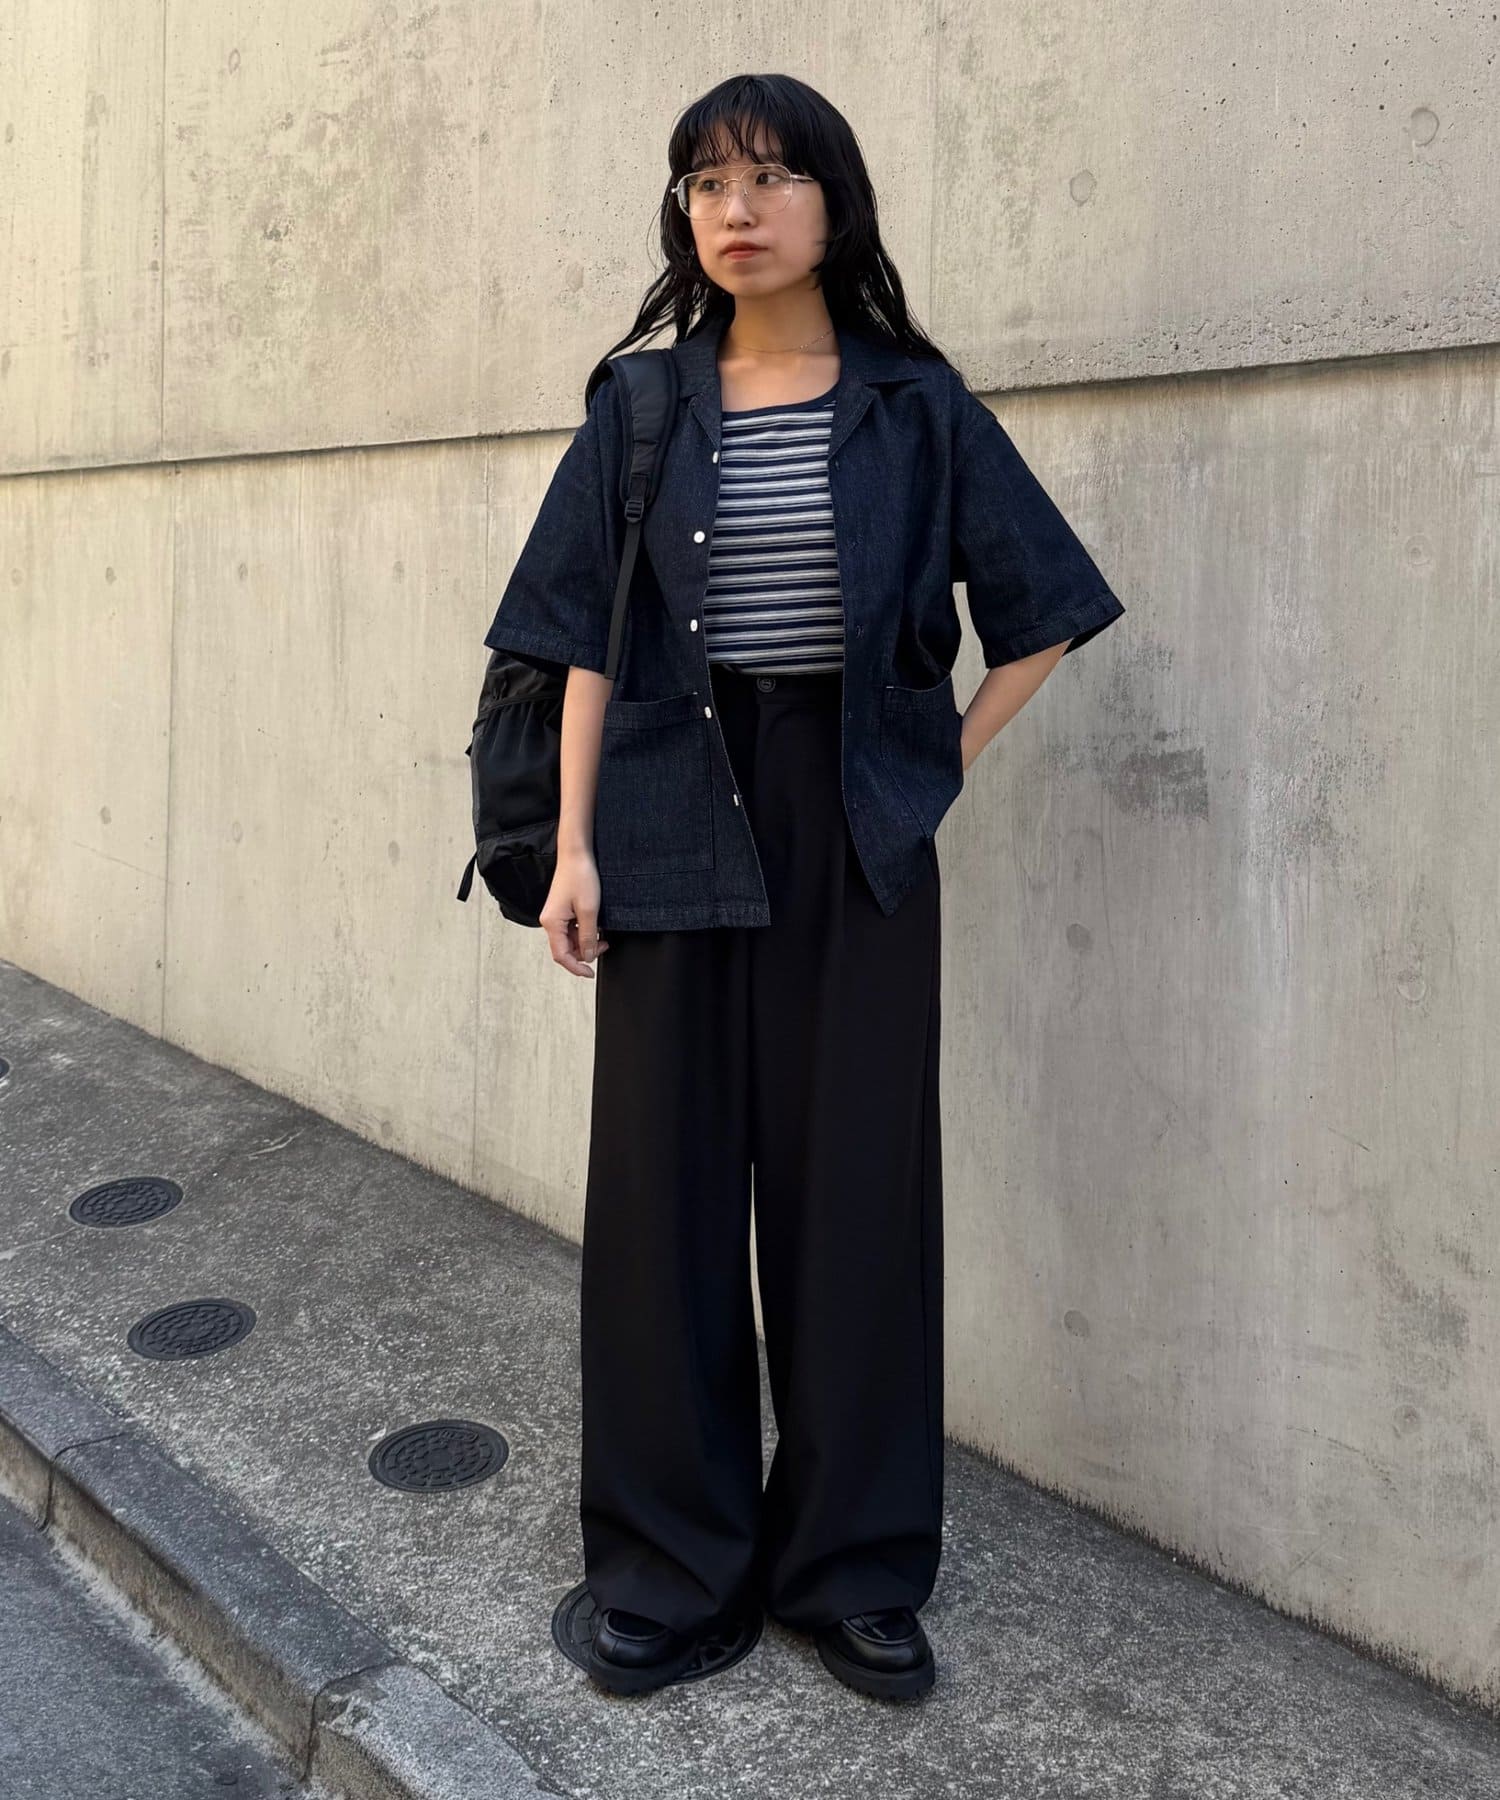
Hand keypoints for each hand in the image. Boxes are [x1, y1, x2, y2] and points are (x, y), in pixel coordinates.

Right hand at [540, 850, 609, 977]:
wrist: (576, 855)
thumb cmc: (580, 877)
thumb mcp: (589, 911)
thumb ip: (587, 936)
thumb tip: (587, 956)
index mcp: (551, 923)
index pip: (561, 955)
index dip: (576, 967)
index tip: (589, 973)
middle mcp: (549, 921)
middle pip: (565, 949)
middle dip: (584, 952)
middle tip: (604, 945)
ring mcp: (555, 916)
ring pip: (569, 940)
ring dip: (586, 942)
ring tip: (602, 936)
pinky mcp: (561, 911)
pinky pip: (571, 930)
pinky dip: (584, 932)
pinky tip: (595, 927)